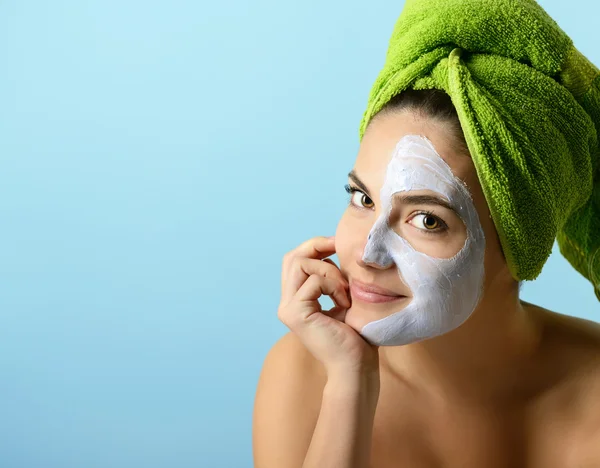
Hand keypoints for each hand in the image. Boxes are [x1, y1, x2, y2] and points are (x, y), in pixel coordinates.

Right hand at [277, 236, 379, 376]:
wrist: (356, 368)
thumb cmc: (357, 337)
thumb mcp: (343, 298)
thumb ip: (333, 278)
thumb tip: (336, 248)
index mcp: (295, 300)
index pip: (295, 260)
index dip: (315, 246)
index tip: (338, 245)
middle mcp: (286, 304)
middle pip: (291, 257)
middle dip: (316, 246)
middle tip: (339, 249)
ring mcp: (288, 309)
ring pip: (300, 264)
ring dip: (329, 270)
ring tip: (345, 291)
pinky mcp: (296, 313)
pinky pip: (315, 280)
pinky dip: (334, 285)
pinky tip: (345, 304)